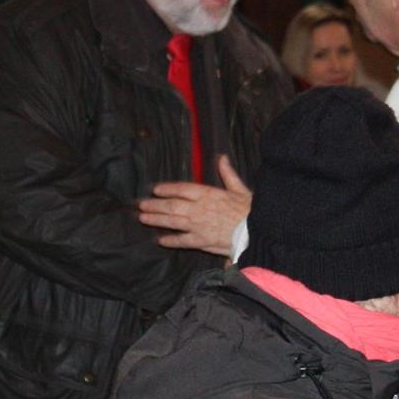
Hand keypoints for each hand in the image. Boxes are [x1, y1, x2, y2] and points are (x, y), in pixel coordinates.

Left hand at [137, 155, 251, 256]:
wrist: (256, 232)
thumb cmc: (250, 210)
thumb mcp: (239, 188)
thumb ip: (228, 173)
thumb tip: (222, 157)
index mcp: (208, 194)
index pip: (182, 189)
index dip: (167, 189)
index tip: (155, 189)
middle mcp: (199, 209)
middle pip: (172, 206)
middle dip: (155, 205)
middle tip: (141, 205)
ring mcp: (198, 226)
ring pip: (172, 222)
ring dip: (157, 219)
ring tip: (143, 218)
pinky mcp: (202, 241)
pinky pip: (182, 241)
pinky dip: (171, 241)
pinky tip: (161, 240)